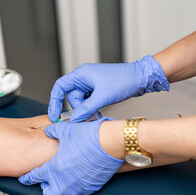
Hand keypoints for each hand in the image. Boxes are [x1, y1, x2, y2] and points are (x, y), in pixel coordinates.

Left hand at [18, 117, 123, 194]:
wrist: (110, 143)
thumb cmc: (90, 137)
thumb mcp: (66, 130)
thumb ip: (53, 131)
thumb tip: (49, 131)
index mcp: (55, 168)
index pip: (36, 177)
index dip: (28, 178)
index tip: (25, 178)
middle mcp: (66, 180)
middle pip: (50, 194)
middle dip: (47, 188)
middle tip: (47, 180)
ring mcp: (79, 185)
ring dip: (62, 188)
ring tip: (63, 178)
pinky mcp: (92, 186)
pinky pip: (81, 191)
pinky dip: (77, 186)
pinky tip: (79, 176)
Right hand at [48, 55, 169, 121]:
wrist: (140, 78)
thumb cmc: (123, 81)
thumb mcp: (102, 97)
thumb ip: (86, 109)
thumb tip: (74, 120)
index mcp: (81, 74)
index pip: (60, 87)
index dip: (55, 101)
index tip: (55, 115)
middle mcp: (84, 78)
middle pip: (71, 97)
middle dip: (78, 108)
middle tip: (87, 116)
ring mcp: (91, 83)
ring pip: (81, 101)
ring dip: (87, 109)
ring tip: (97, 112)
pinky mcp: (98, 89)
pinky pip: (89, 101)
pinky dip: (92, 108)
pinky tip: (99, 110)